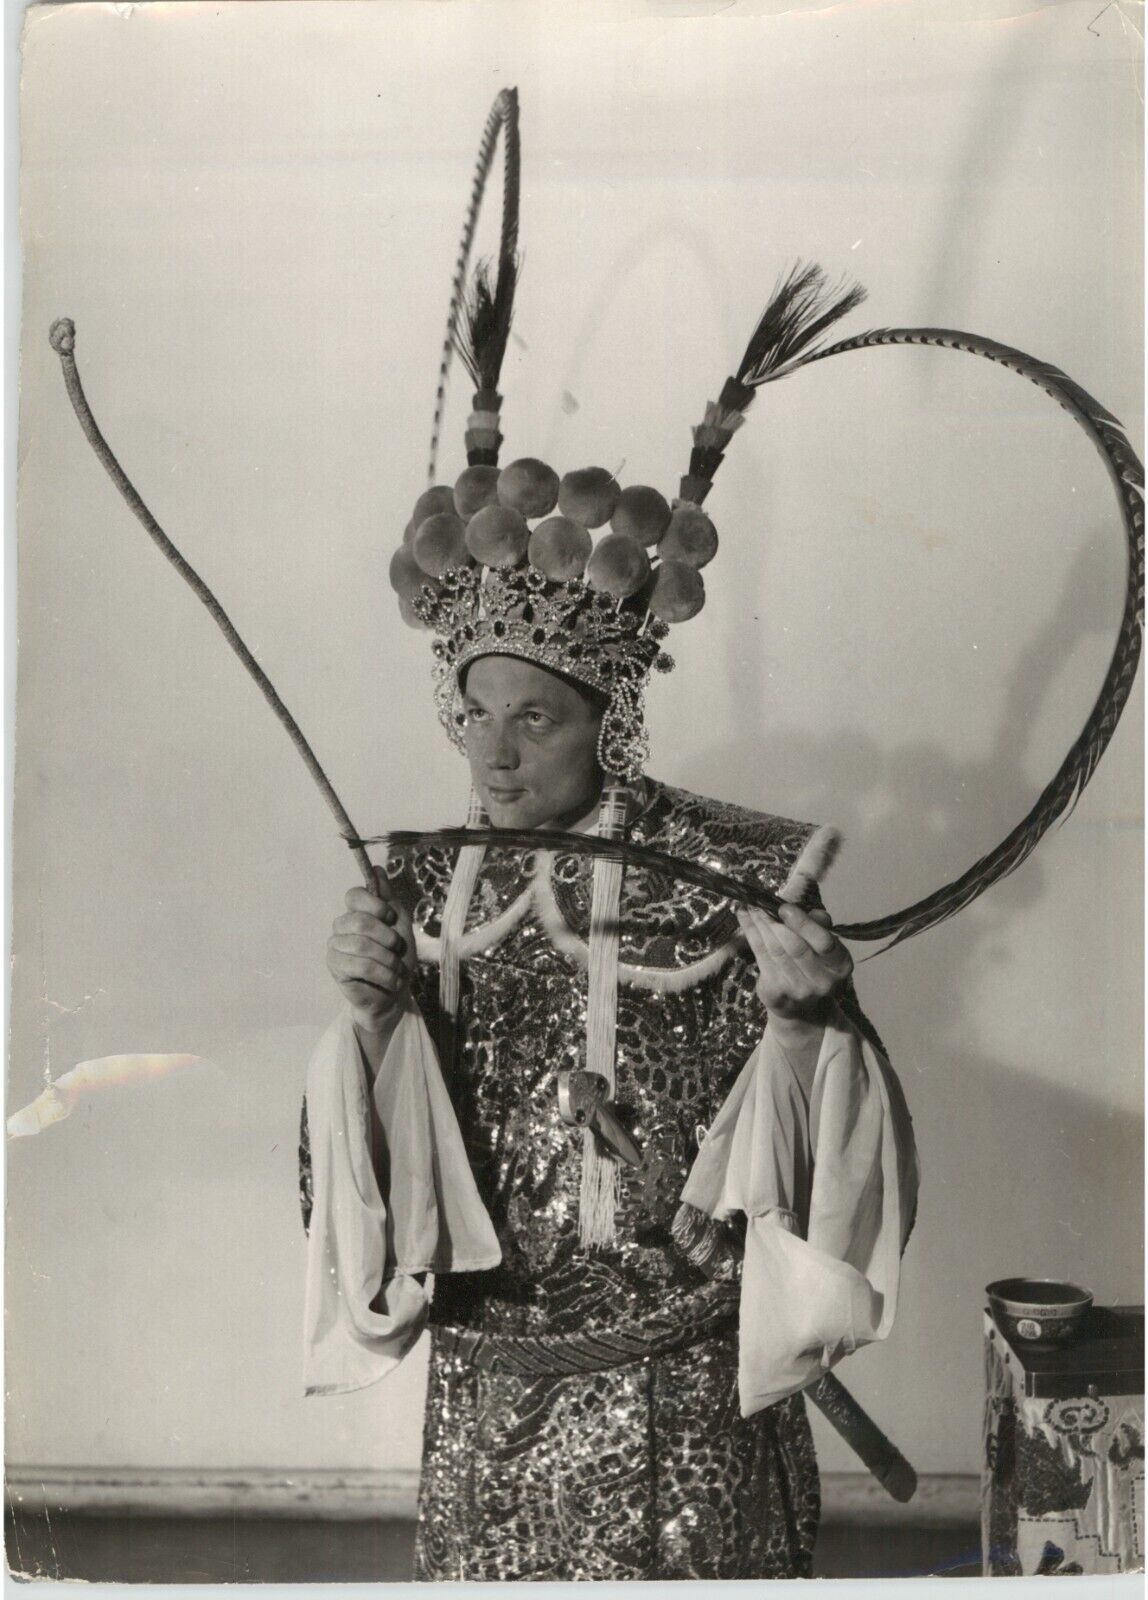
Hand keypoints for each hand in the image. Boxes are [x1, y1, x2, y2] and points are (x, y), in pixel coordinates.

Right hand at [326, 874, 415, 1036]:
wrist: (395, 992)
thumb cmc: (397, 956)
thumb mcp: (400, 923)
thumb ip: (388, 897)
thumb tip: (377, 868)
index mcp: (357, 911)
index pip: (354, 895)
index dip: (376, 905)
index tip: (391, 918)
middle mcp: (342, 925)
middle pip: (360, 921)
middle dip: (388, 938)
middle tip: (398, 950)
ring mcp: (335, 945)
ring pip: (362, 946)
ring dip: (388, 960)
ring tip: (397, 970)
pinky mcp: (335, 966)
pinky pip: (359, 966)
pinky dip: (383, 974)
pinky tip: (391, 980)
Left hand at [737, 901, 852, 1031]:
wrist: (799, 1007)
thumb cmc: (812, 965)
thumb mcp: (823, 946)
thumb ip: (820, 927)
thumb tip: (816, 914)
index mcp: (840, 965)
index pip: (824, 943)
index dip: (803, 924)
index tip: (784, 908)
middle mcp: (822, 981)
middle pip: (795, 947)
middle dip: (775, 922)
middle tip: (760, 904)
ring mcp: (798, 990)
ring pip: (774, 950)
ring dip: (759, 925)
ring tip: (750, 907)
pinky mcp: (775, 993)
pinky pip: (760, 957)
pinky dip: (751, 934)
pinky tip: (744, 918)